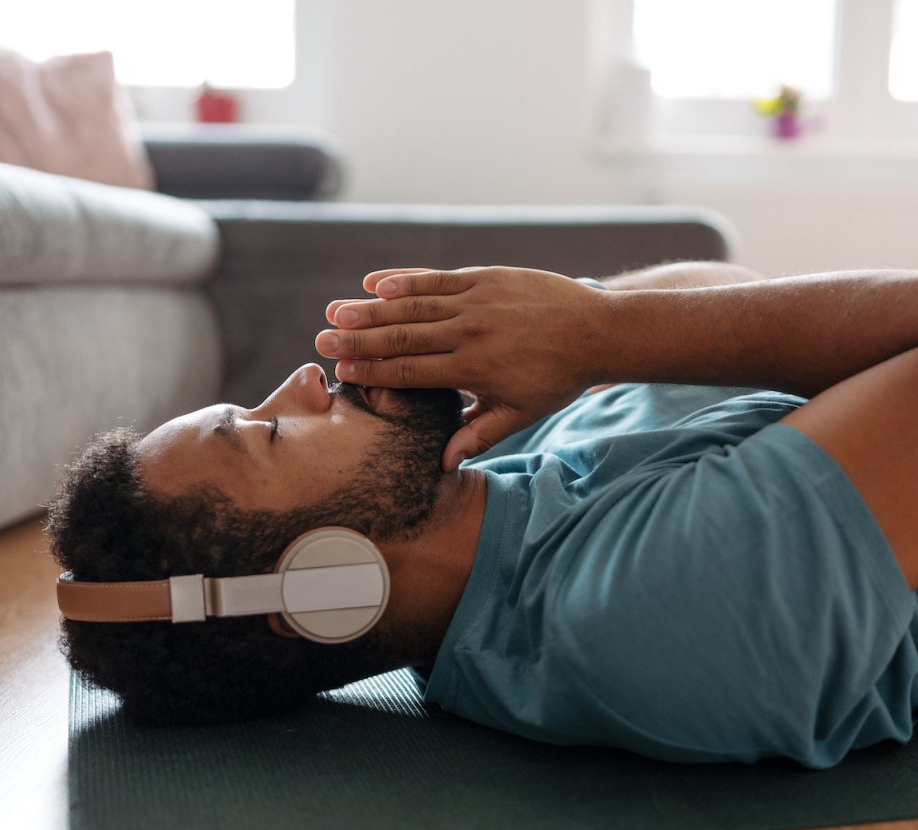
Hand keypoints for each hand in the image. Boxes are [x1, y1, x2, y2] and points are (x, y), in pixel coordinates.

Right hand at [317, 266, 608, 470]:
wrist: (597, 331)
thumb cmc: (557, 378)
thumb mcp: (520, 414)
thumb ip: (477, 434)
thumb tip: (441, 464)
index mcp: (474, 370)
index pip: (411, 371)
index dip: (373, 372)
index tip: (341, 373)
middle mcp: (470, 333)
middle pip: (402, 336)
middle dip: (358, 340)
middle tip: (321, 340)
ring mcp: (477, 301)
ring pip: (413, 304)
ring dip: (371, 308)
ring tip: (335, 311)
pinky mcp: (487, 277)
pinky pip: (438, 278)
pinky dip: (405, 279)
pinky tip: (375, 282)